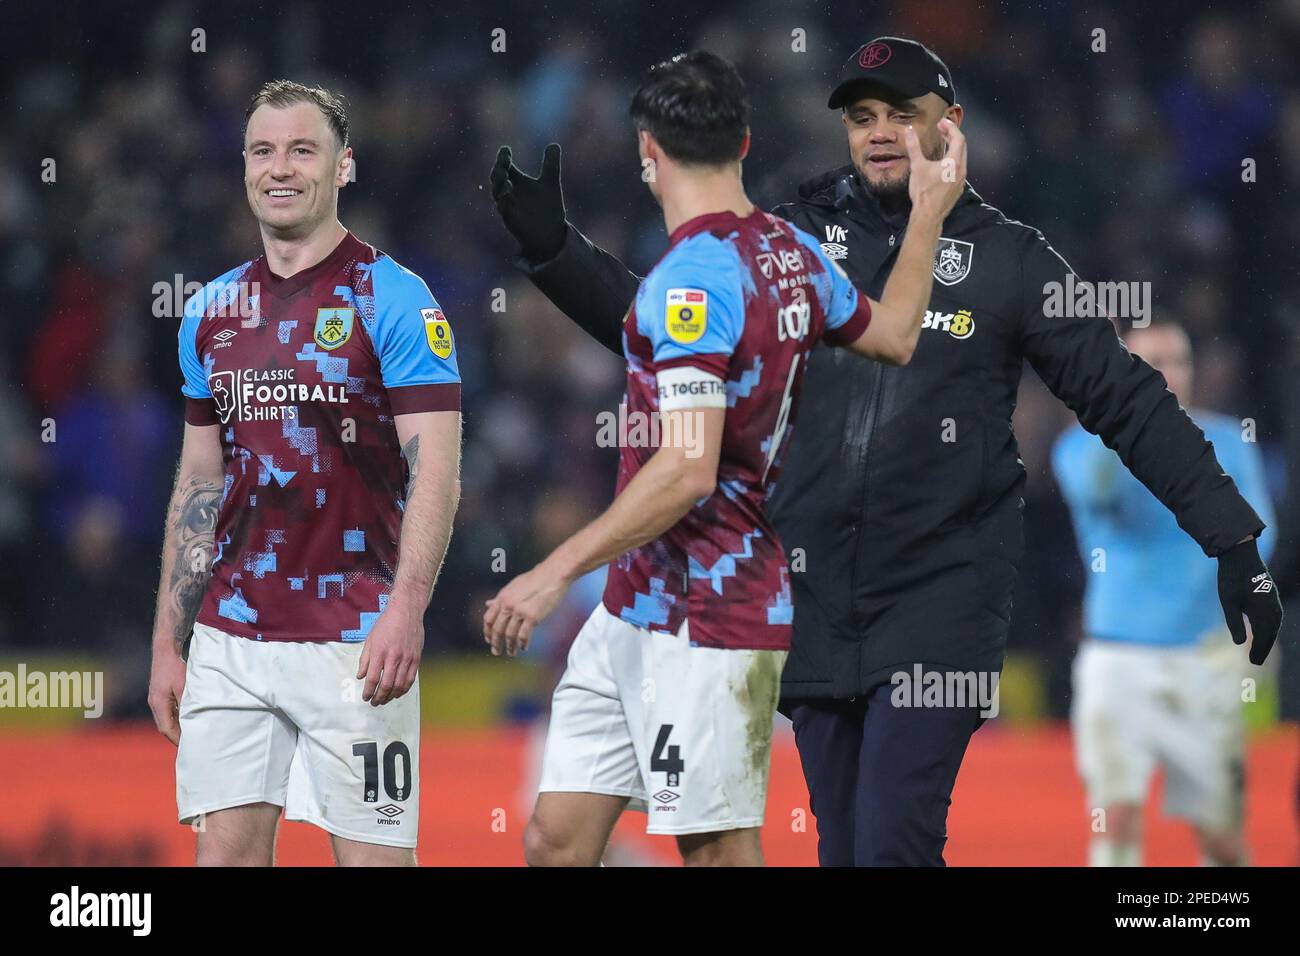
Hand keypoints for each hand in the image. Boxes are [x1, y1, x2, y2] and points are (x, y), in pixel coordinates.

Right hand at [147, 643, 187, 745]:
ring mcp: (156, 699)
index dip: (177, 739)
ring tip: (190, 735)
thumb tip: (193, 719)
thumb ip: (187, 704)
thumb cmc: (175, 667)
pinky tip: (187, 720)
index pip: (166, 729)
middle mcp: (155, 704)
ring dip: (176, 727)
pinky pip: (167, 711)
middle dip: (176, 736)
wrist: (166, 650)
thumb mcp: (184, 687)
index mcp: (158, 704)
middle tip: (190, 745)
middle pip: (164, 726)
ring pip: (166, 719)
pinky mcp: (160, 694)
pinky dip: (176, 718)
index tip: (188, 747)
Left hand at [357, 600, 425, 705]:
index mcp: (380, 652)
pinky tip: (398, 692)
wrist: (406, 611)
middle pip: (386, 685)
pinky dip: (404, 689)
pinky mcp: (416, 658)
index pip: (373, 678)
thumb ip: (365, 659)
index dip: (368, 691)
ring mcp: (407, 658)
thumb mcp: (370, 639)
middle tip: (375, 702)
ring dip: (391, 696)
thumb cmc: (386, 623)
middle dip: (379, 697)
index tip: (365, 697)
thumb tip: (361, 676)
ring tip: (385, 700)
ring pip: (400, 685)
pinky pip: (411, 679)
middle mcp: (394, 657)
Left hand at [483, 561, 569, 656]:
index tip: (489, 640)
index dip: (487, 632)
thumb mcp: (513, 586)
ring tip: (512, 652)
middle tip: (496, 652)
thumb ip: (500, 597)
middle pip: (497, 629)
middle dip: (496, 643)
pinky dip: (523, 643)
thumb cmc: (535, 578)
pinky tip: (524, 647)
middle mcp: (508, 605)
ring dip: (510, 646)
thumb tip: (488, 604)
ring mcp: (519, 611)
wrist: (553, 574)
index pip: (488, 619)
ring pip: (510, 635)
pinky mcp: (532, 616)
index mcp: (502, 597)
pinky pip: (524, 635)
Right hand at [490, 143, 567, 261]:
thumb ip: (551, 165)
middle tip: (504, 161)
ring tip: (507, 179)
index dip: (503, 158)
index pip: (505, 167)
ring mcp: (509, 207)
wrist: (551, 233)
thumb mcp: (551, 183)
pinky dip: (504, 203)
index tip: (505, 150)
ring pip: (498, 195)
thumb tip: (554, 145)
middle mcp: (510, 193)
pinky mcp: (512, 221)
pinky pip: (504, 211)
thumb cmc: (548, 207)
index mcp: (517, 182)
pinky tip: (508, 196)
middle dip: (498, 170)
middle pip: (497, 178)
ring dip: (500, 186)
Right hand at [904, 118, 966, 221]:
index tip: (941, 122)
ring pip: (961, 157)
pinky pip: (959, 168)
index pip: (958, 138)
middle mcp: (962, 169)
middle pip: (962, 146)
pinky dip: (953, 160)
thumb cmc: (924, 191)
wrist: (928, 215)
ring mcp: (961, 180)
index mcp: (954, 162)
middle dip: (952, 135)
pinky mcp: (958, 188)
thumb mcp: (917, 166)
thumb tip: (909, 130)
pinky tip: (943, 163)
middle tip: (941, 129)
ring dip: (953, 147)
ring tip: (943, 142)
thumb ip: (914, 146)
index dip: (950, 127)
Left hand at [1217, 538, 1283, 664]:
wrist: (1241, 555)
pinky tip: (1264, 631)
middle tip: (1255, 662)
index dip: (1258, 650)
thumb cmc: (1231, 578)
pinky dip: (1270, 628)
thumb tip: (1239, 644)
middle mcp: (1273, 608)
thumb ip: (1234, 623)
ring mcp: (1274, 601)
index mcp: (1263, 611)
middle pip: (1270, 633)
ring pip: (1274, 625)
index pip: (1262, 637)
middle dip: (1263, 648)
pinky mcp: (1272, 596)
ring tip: (1259, 650)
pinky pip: (1274, 617)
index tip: (1252, 663)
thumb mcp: (1228, 602)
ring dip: (1267, 638)